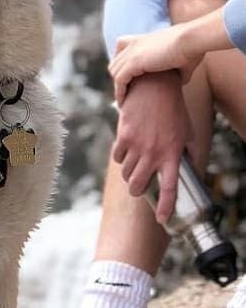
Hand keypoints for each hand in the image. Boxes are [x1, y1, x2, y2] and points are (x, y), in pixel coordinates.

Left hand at [109, 25, 199, 103]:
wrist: (191, 40)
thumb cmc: (192, 49)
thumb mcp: (181, 61)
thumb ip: (177, 71)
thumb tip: (180, 81)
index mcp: (141, 40)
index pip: (122, 54)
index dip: (123, 70)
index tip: (128, 84)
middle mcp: (132, 44)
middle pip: (115, 64)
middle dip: (119, 80)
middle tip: (126, 96)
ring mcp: (131, 52)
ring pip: (114, 72)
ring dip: (118, 87)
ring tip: (124, 102)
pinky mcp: (133, 62)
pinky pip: (119, 80)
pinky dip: (120, 92)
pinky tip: (123, 103)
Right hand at [112, 70, 192, 222]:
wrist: (154, 88)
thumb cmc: (173, 110)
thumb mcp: (187, 133)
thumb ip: (186, 153)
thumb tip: (190, 169)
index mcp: (172, 154)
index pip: (169, 188)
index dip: (164, 206)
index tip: (161, 218)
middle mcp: (153, 153)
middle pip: (137, 184)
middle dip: (136, 191)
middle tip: (138, 188)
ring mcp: (136, 145)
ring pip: (126, 172)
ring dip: (128, 174)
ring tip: (132, 169)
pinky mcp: (123, 135)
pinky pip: (117, 156)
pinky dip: (120, 158)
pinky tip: (125, 153)